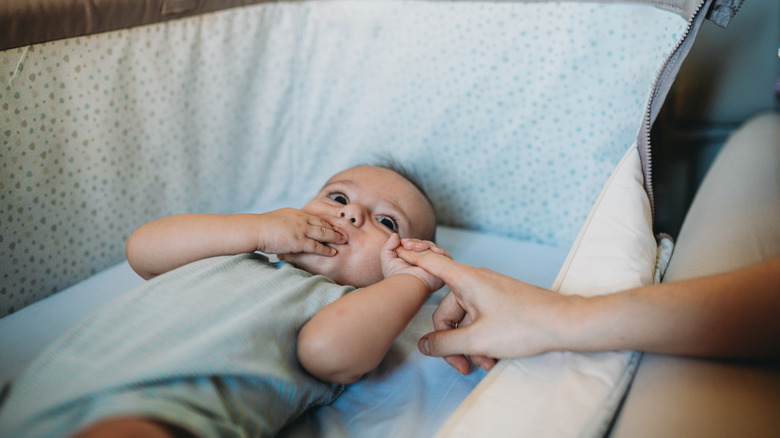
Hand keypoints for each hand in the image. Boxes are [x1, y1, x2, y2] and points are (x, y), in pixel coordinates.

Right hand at [257, 208, 345, 255]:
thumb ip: (289, 222)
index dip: (329, 222)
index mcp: (297, 213)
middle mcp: (302, 219)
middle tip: (347, 232)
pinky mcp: (298, 241)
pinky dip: (326, 249)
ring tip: (344, 241)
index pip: (318, 217)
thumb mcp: (279, 219)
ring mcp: (301, 230)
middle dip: (337, 228)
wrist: (256, 229)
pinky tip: (333, 253)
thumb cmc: (263, 227)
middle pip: (324, 223)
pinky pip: (316, 246)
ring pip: (324, 233)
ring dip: (335, 238)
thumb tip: (291, 229)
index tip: (338, 226)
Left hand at [380, 235, 450, 291]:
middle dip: (416, 243)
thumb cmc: (395, 275)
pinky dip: (439, 250)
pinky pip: (444, 255)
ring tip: (414, 248)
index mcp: (413, 260)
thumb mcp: (387, 258)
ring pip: (432, 248)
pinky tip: (431, 250)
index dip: (410, 242)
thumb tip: (395, 235)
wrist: (406, 285)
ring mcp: (433, 264)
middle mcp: (424, 262)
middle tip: (407, 245)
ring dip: (423, 245)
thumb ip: (388, 245)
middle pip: (424, 245)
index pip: (415, 245)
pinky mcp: (442, 267)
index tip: (403, 242)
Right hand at [398, 249, 571, 374]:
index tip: (396, 249)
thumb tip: (424, 345)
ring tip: (484, 365)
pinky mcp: (503, 303)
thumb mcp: (478, 340)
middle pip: (448, 310)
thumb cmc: (524, 325)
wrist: (565, 323)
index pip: (432, 264)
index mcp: (467, 281)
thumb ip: (445, 344)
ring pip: (466, 320)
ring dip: (470, 346)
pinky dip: (483, 340)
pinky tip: (493, 358)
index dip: (413, 259)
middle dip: (452, 341)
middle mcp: (476, 282)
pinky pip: (481, 321)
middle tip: (460, 366)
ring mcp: (491, 292)